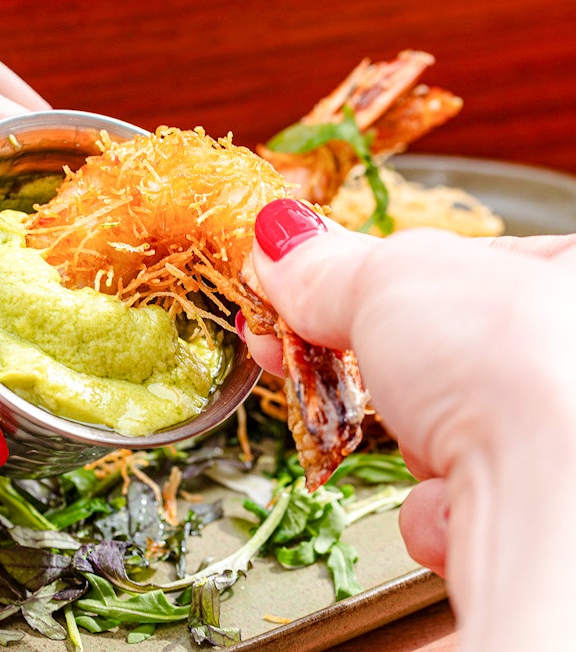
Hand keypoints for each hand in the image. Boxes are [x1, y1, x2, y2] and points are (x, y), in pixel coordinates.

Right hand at [245, 198, 575, 649]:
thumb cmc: (513, 365)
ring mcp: (561, 436)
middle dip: (377, 371)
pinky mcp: (544, 518)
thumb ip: (329, 264)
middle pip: (442, 352)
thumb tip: (281, 244)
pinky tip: (450, 504)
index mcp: (570, 268)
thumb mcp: (392, 278)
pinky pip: (469, 501)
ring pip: (450, 432)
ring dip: (413, 447)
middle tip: (311, 364)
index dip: (366, 283)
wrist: (554, 508)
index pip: (454, 264)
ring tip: (420, 442)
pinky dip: (438, 509)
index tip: (296, 298)